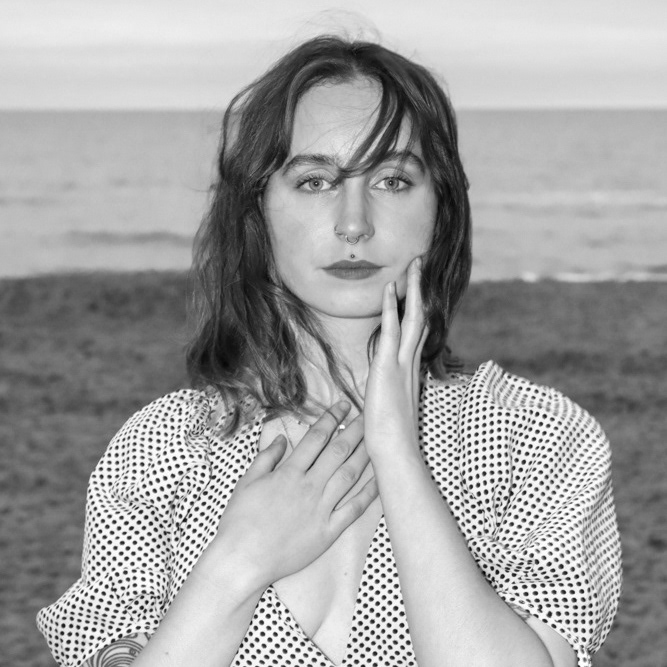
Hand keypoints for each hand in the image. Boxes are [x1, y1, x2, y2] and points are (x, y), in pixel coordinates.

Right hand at [212, 401, 377, 588]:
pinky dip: (369, 493)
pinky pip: (354, 509)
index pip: (316, 438)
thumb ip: (266, 458)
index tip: (343, 406)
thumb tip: (281, 438)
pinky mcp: (328, 531)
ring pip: (349, 475)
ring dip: (365, 455)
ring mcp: (321, 509)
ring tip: (378, 439)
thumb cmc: (239, 522)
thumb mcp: (246, 482)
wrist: (243, 560)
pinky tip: (380, 479)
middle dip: (355, 430)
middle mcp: (309, 487)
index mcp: (289, 473)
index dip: (332, 418)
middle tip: (369, 416)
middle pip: (338, 451)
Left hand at [364, 256, 427, 459]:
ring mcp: (402, 363)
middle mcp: (412, 362)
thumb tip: (388, 392)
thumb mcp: (393, 407)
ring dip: (412, 290)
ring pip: (412, 318)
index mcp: (411, 370)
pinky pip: (391, 330)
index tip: (419, 292)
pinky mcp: (388, 366)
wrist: (395, 450)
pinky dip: (391, 307)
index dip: (419, 309)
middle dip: (421, 291)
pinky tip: (389, 288)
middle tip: (422, 267)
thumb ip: (393, 394)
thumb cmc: (392, 435)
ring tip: (414, 265)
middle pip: (421, 318)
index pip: (418, 333)